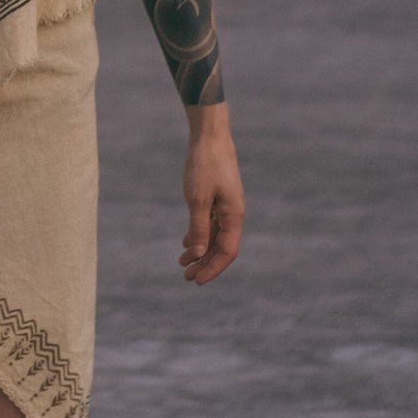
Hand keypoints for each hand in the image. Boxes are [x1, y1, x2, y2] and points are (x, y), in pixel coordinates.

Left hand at [180, 103, 244, 284]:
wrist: (209, 136)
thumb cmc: (204, 165)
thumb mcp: (197, 199)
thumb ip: (199, 227)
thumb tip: (199, 255)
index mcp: (234, 215)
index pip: (227, 252)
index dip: (213, 268)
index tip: (196, 280)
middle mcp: (233, 213)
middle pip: (221, 247)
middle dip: (205, 263)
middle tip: (186, 277)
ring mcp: (226, 205)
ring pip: (214, 235)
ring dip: (200, 250)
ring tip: (182, 262)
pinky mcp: (217, 196)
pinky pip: (210, 222)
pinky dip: (199, 233)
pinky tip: (186, 241)